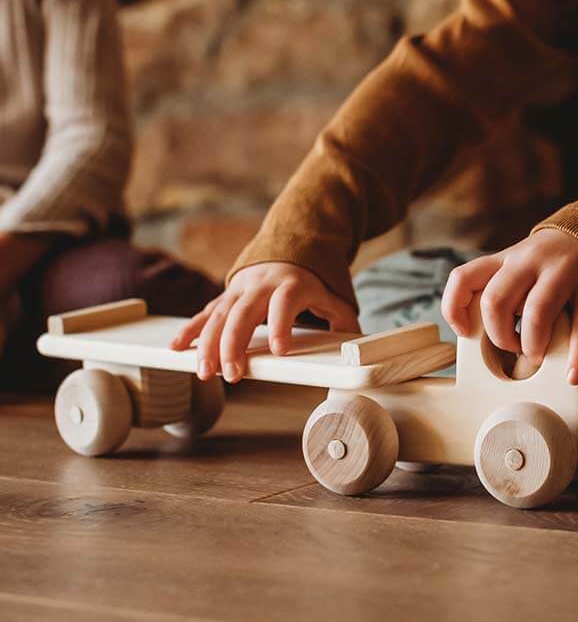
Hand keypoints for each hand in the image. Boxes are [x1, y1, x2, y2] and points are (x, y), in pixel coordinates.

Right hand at [170, 262, 359, 382]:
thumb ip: (342, 316)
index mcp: (291, 285)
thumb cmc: (312, 279)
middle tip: (231, 374)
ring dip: (207, 344)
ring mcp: (240, 290)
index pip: (284, 304)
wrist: (288, 247)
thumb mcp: (332, 293)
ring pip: (219, 315)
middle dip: (233, 344)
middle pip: (243, 314)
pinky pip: (204, 313)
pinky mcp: (226, 296)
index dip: (282, 326)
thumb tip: (357, 341)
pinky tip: (176, 349)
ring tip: (204, 372)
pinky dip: (190, 330)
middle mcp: (262, 286)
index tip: (281, 351)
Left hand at [441, 228, 577, 385]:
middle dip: (500, 336)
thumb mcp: (518, 267)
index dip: (454, 309)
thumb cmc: (549, 267)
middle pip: (496, 301)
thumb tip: (485, 343)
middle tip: (513, 349)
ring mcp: (564, 272)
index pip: (464, 277)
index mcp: (506, 259)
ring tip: (538, 355)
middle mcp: (530, 260)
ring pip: (536, 313)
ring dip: (532, 345)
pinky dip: (577, 356)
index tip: (464, 333)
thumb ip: (500, 292)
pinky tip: (573, 374)